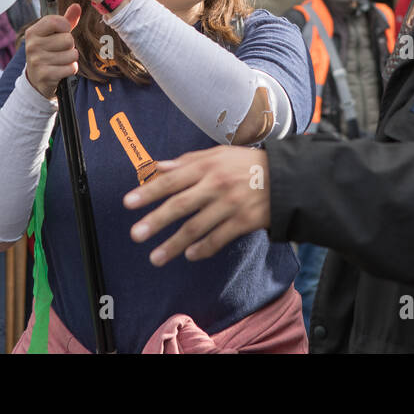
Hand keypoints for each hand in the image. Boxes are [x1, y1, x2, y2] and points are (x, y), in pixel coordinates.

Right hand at [23, 3, 81, 100]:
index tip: (61, 33)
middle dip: (69, 46)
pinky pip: (71, 68)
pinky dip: (71, 69)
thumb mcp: (53, 35)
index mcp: (33, 32)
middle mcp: (32, 45)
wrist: (36, 79)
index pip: (56, 21)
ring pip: (72, 54)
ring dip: (71, 58)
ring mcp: (37, 61)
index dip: (65, 27)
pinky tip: (61, 70)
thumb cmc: (47, 52)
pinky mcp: (45, 75)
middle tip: (60, 51)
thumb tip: (76, 6)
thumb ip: (65, 20)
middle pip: (68, 39)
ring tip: (60, 61)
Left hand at [123, 147, 270, 265]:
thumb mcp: (217, 155)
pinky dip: (203, 248)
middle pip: (180, 205)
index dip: (149, 191)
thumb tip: (157, 166)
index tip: (128, 203)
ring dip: (174, 244)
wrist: (285, 177)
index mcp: (207, 166)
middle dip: (156, 221)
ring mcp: (230, 205)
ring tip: (155, 258)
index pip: (172, 180)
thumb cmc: (245, 164)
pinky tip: (189, 255)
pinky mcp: (243, 221)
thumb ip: (187, 161)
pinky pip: (218, 239)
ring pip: (196, 227)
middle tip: (136, 234)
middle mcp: (216, 185)